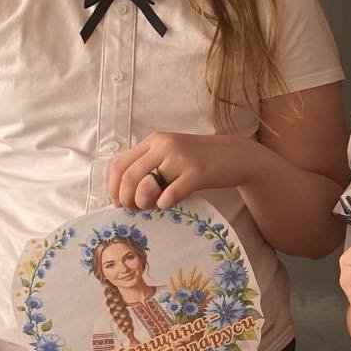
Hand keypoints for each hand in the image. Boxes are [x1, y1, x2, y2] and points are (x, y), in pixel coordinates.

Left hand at [109, 132, 257, 210]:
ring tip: (150, 206)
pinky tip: (168, 204)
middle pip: (129, 177)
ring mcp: (182, 159)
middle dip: (126, 199)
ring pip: (146, 186)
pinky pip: (170, 195)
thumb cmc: (200, 158)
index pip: (120, 164)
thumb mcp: (172, 152)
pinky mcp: (197, 173)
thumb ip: (149, 164)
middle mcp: (165, 146)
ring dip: (143, 203)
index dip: (113, 187)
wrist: (237, 155)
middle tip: (133, 209)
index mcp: (155, 140)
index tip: (117, 202)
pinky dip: (164, 204)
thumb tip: (123, 192)